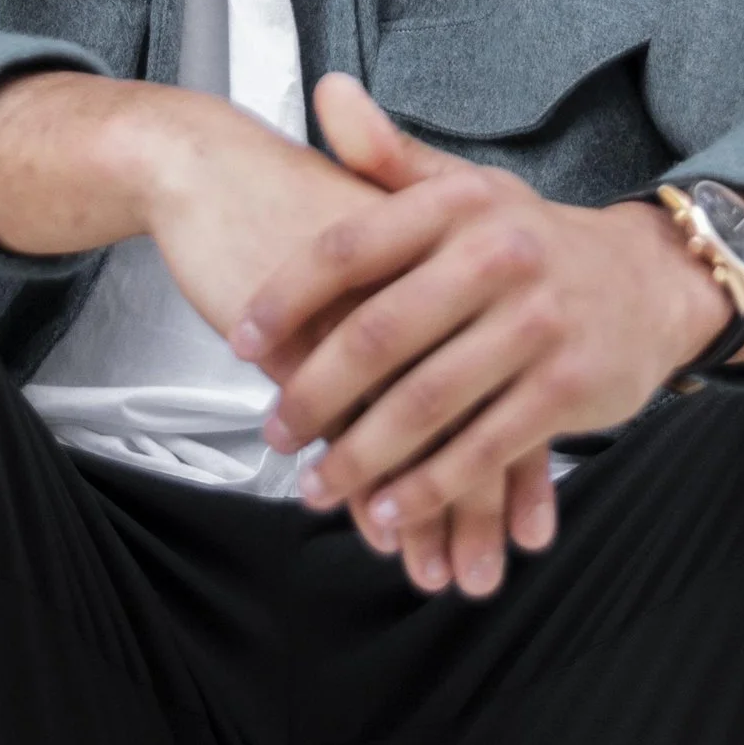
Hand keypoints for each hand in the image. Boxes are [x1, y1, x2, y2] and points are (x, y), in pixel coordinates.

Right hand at [0, 71, 558, 596]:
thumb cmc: (297, 210)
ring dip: (429, 512)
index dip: (518, 459)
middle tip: (478, 575)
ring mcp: (374, 308)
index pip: (505, 379)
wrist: (215, 167)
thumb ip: (432, 318)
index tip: (527, 531)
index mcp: (458, 259)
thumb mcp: (381, 249)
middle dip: (476, 506)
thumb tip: (471, 406)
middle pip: (471, 414)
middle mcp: (433, 283)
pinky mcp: (316, 333)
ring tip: (434, 577)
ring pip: (419, 432)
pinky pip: (353, 427)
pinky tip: (376, 527)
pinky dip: (368, 483)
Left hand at [233, 76, 734, 591]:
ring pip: (426, 403)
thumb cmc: (532, 239)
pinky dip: (428, 490)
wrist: (649, 283)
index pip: (351, 247)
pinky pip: (481, 450)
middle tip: (274, 432)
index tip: (241, 342)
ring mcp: (537, 325)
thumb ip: (390, 156)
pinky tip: (386, 514)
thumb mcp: (467, 188)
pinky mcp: (566, 389)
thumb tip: (326, 92)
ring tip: (315, 486)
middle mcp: (499, 256)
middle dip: (315, 392)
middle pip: (382, 335)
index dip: (287, 298)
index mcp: (460, 205)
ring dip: (361, 457)